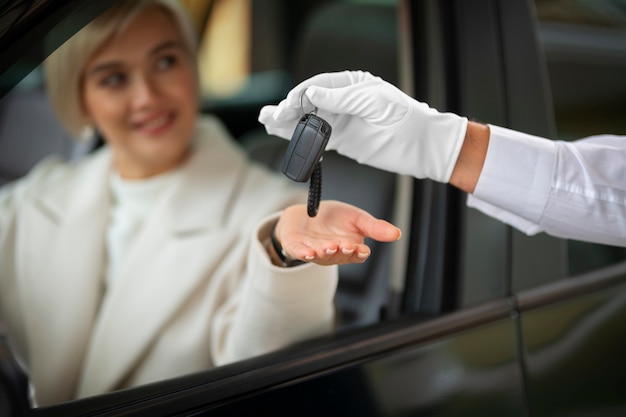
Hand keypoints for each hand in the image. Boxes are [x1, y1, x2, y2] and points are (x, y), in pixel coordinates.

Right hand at [259, 70, 467, 182]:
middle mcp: (343, 101)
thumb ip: (340, 98)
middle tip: (270, 116)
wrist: (420, 144)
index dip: (300, 95)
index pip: (317, 86)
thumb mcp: (371, 101)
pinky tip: (284, 136)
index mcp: (350, 84)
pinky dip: (301, 138)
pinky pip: (317, 138)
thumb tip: (312, 93)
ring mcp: (341, 121)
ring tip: (266, 122)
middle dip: (288, 109)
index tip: (288, 105)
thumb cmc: (402, 116)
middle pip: (308, 103)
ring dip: (288, 123)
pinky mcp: (343, 141)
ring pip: (309, 120)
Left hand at [275, 200, 400, 265]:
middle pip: (340, 256)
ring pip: (322, 255)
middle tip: (345, 245)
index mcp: (349, 248)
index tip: (361, 249)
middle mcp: (332, 253)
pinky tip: (308, 252)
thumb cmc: (333, 219)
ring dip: (326, 252)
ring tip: (330, 246)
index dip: (359, 253)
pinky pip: (300, 252)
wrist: (306, 214)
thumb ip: (374, 227)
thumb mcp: (357, 218)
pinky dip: (304, 253)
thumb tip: (396, 233)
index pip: (357, 255)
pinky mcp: (296, 246)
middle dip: (343, 251)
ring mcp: (314, 252)